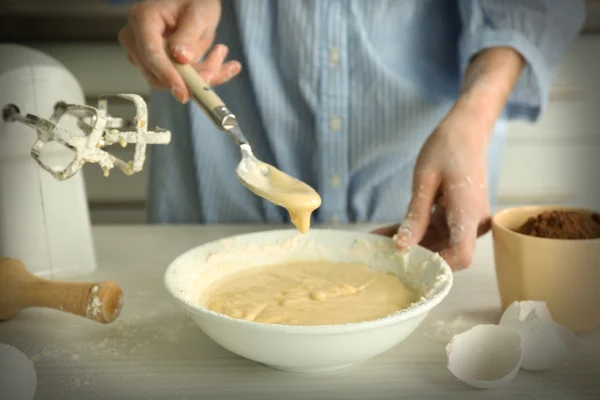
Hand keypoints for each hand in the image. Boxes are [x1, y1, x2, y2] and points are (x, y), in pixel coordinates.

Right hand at [118, 0, 241, 102]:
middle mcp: (136, 38)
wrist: (191, 1)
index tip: (184, 92)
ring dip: (200, 74)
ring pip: (169, 80)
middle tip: (221, 65)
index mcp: (142, 20)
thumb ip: (189, 35)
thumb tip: (181, 59)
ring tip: (221, 53)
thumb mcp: (198, 13)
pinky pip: (176, 79)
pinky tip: (217, 59)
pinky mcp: (155, 64)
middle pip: (159, 72)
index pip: (151, 55)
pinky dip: (199, 74)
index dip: (168, 76)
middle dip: (193, 76)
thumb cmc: (193, 0)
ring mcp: (142, 53)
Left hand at [372, 48, 523, 269]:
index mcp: (468, 213)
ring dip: (411, 243)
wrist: (468, 129)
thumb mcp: (424, 180)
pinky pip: (437, 230)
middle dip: (414, 256)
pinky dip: (416, 232)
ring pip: (439, 243)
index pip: (461, 256)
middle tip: (379, 252)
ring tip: (377, 241)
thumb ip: (415, 216)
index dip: (437, 266)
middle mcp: (474, 222)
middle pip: (447, 252)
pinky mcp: (460, 216)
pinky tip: (388, 232)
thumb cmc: (447, 148)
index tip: (408, 262)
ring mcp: (469, 220)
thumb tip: (402, 247)